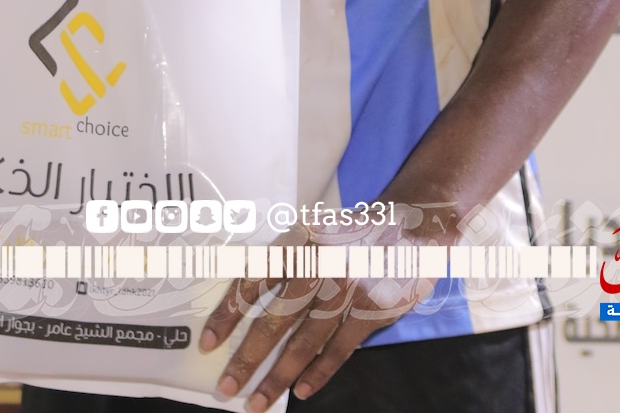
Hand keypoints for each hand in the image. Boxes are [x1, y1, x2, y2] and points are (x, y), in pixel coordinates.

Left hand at [199, 218, 433, 407]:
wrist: (410, 224)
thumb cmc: (354, 234)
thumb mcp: (315, 235)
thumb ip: (288, 265)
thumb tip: (248, 307)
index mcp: (300, 244)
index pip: (254, 281)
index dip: (229, 314)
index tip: (209, 343)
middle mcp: (320, 267)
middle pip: (276, 320)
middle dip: (248, 358)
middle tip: (227, 387)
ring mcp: (348, 291)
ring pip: (305, 342)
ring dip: (278, 376)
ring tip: (258, 400)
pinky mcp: (373, 311)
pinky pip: (340, 350)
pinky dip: (319, 372)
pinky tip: (302, 390)